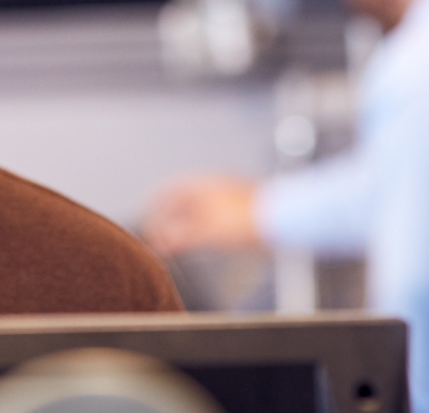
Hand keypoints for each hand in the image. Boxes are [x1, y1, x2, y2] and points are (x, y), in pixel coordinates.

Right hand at [142, 175, 261, 255]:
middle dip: (170, 219)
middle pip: (183, 201)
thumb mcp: (206, 232)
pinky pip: (213, 215)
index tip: (147, 219)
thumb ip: (181, 237)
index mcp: (200, 185)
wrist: (280, 218)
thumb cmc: (243, 221)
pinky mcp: (240, 209)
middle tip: (161, 237)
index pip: (169, 191)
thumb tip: (162, 242)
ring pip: (199, 210)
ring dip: (186, 225)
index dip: (155, 206)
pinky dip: (201, 227)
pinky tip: (203, 239)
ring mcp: (227, 197)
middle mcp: (212, 187)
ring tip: (179, 242)